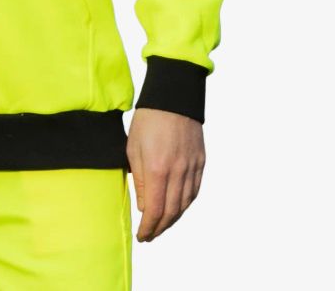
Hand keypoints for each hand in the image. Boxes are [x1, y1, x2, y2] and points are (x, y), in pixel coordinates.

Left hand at [126, 107, 204, 241]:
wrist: (173, 97)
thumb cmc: (148, 120)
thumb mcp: (133, 148)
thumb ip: (139, 180)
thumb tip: (145, 207)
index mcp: (157, 168)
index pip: (155, 210)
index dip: (148, 227)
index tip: (142, 236)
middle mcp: (178, 172)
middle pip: (172, 212)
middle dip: (160, 228)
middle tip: (150, 235)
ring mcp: (192, 167)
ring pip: (185, 204)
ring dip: (174, 219)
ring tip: (162, 226)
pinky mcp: (201, 162)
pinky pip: (195, 190)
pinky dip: (186, 204)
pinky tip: (178, 208)